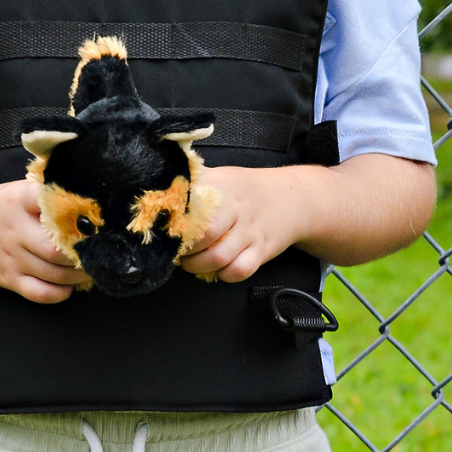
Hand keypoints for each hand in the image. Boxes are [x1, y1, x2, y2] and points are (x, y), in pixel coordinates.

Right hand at [0, 178, 83, 303]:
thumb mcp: (18, 191)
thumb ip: (46, 196)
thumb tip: (88, 203)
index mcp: (19, 201)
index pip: (48, 201)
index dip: (75, 211)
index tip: (94, 219)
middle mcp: (15, 230)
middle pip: (56, 249)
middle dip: (83, 254)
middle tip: (98, 252)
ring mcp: (11, 257)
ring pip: (54, 273)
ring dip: (79, 275)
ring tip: (91, 268)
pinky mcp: (8, 279)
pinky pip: (40, 293)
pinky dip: (60, 293)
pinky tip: (70, 286)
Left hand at [178, 165, 320, 283]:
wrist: (292, 198)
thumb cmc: (246, 190)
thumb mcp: (220, 176)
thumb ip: (192, 181)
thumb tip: (159, 186)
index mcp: (222, 186)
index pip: (191, 205)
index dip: (174, 222)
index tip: (165, 231)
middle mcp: (237, 209)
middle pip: (204, 234)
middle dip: (184, 248)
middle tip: (176, 251)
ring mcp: (250, 232)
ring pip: (219, 257)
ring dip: (198, 266)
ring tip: (191, 262)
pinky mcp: (261, 251)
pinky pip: (240, 271)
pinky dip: (224, 275)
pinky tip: (217, 269)